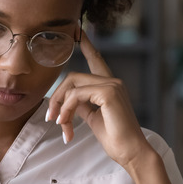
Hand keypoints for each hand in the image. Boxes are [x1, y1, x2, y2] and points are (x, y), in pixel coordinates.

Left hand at [45, 30, 154, 169]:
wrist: (131, 152)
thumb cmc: (116, 139)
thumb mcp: (94, 118)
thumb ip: (82, 105)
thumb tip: (68, 100)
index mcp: (110, 86)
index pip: (96, 60)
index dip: (87, 45)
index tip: (78, 31)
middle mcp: (113, 81)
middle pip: (72, 77)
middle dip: (57, 96)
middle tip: (51, 117)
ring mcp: (112, 85)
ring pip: (72, 85)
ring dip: (60, 106)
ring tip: (60, 125)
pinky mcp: (108, 93)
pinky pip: (76, 95)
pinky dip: (67, 109)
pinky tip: (66, 124)